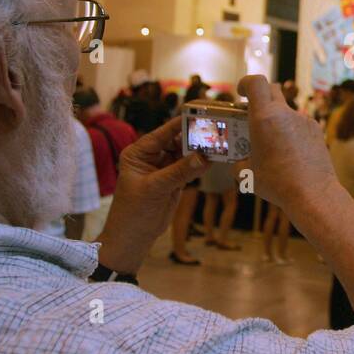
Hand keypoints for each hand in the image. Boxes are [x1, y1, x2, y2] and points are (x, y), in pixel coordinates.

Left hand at [97, 117, 208, 272]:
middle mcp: (152, 157)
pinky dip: (202, 164)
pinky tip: (216, 158)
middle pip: (177, 141)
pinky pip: (191, 168)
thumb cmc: (134, 213)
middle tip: (217, 130)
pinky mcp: (175, 180)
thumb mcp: (155, 189)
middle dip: (195, 137)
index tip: (201, 115)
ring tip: (221, 143)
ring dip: (201, 150)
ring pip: (186, 154)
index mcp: (139, 153)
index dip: (181, 123)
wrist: (133, 238)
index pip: (162, 133)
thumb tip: (203, 157)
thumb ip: (179, 172)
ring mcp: (164, 168)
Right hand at [238, 74, 337, 211]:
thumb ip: (240, 161)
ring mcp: (304, 121)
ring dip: (276, 120)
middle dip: (261, 97)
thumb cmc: (277, 183)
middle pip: (273, 90)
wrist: (312, 194)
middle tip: (252, 114)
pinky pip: (299, 125)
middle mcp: (285, 114)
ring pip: (286, 111)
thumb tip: (239, 161)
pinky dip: (290, 132)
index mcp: (264, 118)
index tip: (240, 93)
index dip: (246, 83)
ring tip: (272, 144)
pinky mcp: (316, 131)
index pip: (256, 83)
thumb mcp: (247, 174)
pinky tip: (290, 154)